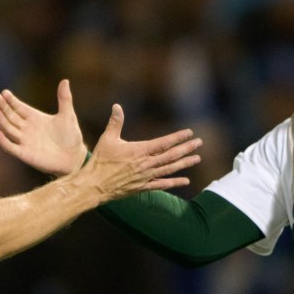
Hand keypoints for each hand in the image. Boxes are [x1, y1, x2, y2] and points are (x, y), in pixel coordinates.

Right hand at [0, 79, 87, 175]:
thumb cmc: (71, 136)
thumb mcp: (68, 115)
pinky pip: (10, 147)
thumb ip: (64, 99)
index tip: (4, 92)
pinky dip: (2, 140)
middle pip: (11, 116)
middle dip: (3, 107)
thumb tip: (65, 80)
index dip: (11, 101)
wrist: (74, 158)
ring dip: (0, 120)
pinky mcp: (24, 154)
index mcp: (35, 118)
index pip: (19, 108)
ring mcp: (25, 141)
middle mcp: (27, 129)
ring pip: (8, 129)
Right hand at [76, 101, 201, 198]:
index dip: (178, 137)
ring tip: (197, 158)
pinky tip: (186, 181)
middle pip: (171, 155)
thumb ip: (115, 122)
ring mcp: (146, 177)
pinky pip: (162, 185)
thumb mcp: (108, 139)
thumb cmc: (101, 161)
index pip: (164, 143)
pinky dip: (175, 182)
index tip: (189, 133)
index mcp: (140, 151)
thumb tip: (116, 106)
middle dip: (187, 148)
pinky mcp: (143, 187)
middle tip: (199, 143)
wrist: (95, 185)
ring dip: (185, 163)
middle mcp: (147, 164)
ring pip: (170, 169)